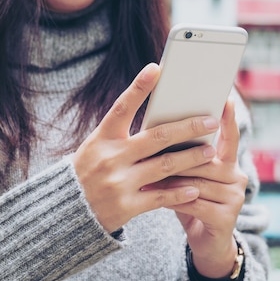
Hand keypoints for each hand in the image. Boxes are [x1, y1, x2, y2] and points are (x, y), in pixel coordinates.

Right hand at [72, 63, 220, 232]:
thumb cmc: (90, 171)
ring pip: (165, 166)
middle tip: (211, 121)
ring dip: (191, 158)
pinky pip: (160, 197)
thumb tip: (163, 117)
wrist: (68, 211)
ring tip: (210, 152)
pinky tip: (195, 188)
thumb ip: (124, 134)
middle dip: (188, 128)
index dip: (139, 87)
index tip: (157, 69)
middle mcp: (111, 157)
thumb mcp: (98, 146)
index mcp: (103, 138)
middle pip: (157, 137)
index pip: (122, 107)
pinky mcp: (126, 206)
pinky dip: (180, 193)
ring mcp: (119, 182)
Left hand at [152, 100, 247, 277]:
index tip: (224, 98)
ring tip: (144, 175)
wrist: (206, 243)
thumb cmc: (191, 201)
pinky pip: (194, 204)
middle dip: (177, 156)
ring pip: (196, 182)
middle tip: (151, 147)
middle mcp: (237, 177)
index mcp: (229, 162)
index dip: (228, 118)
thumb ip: (183, 157)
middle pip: (205, 159)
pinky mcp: (226, 218)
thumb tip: (159, 130)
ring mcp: (235, 198)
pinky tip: (153, 198)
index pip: (230, 135)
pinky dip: (171, 200)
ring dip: (169, 180)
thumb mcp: (189, 177)